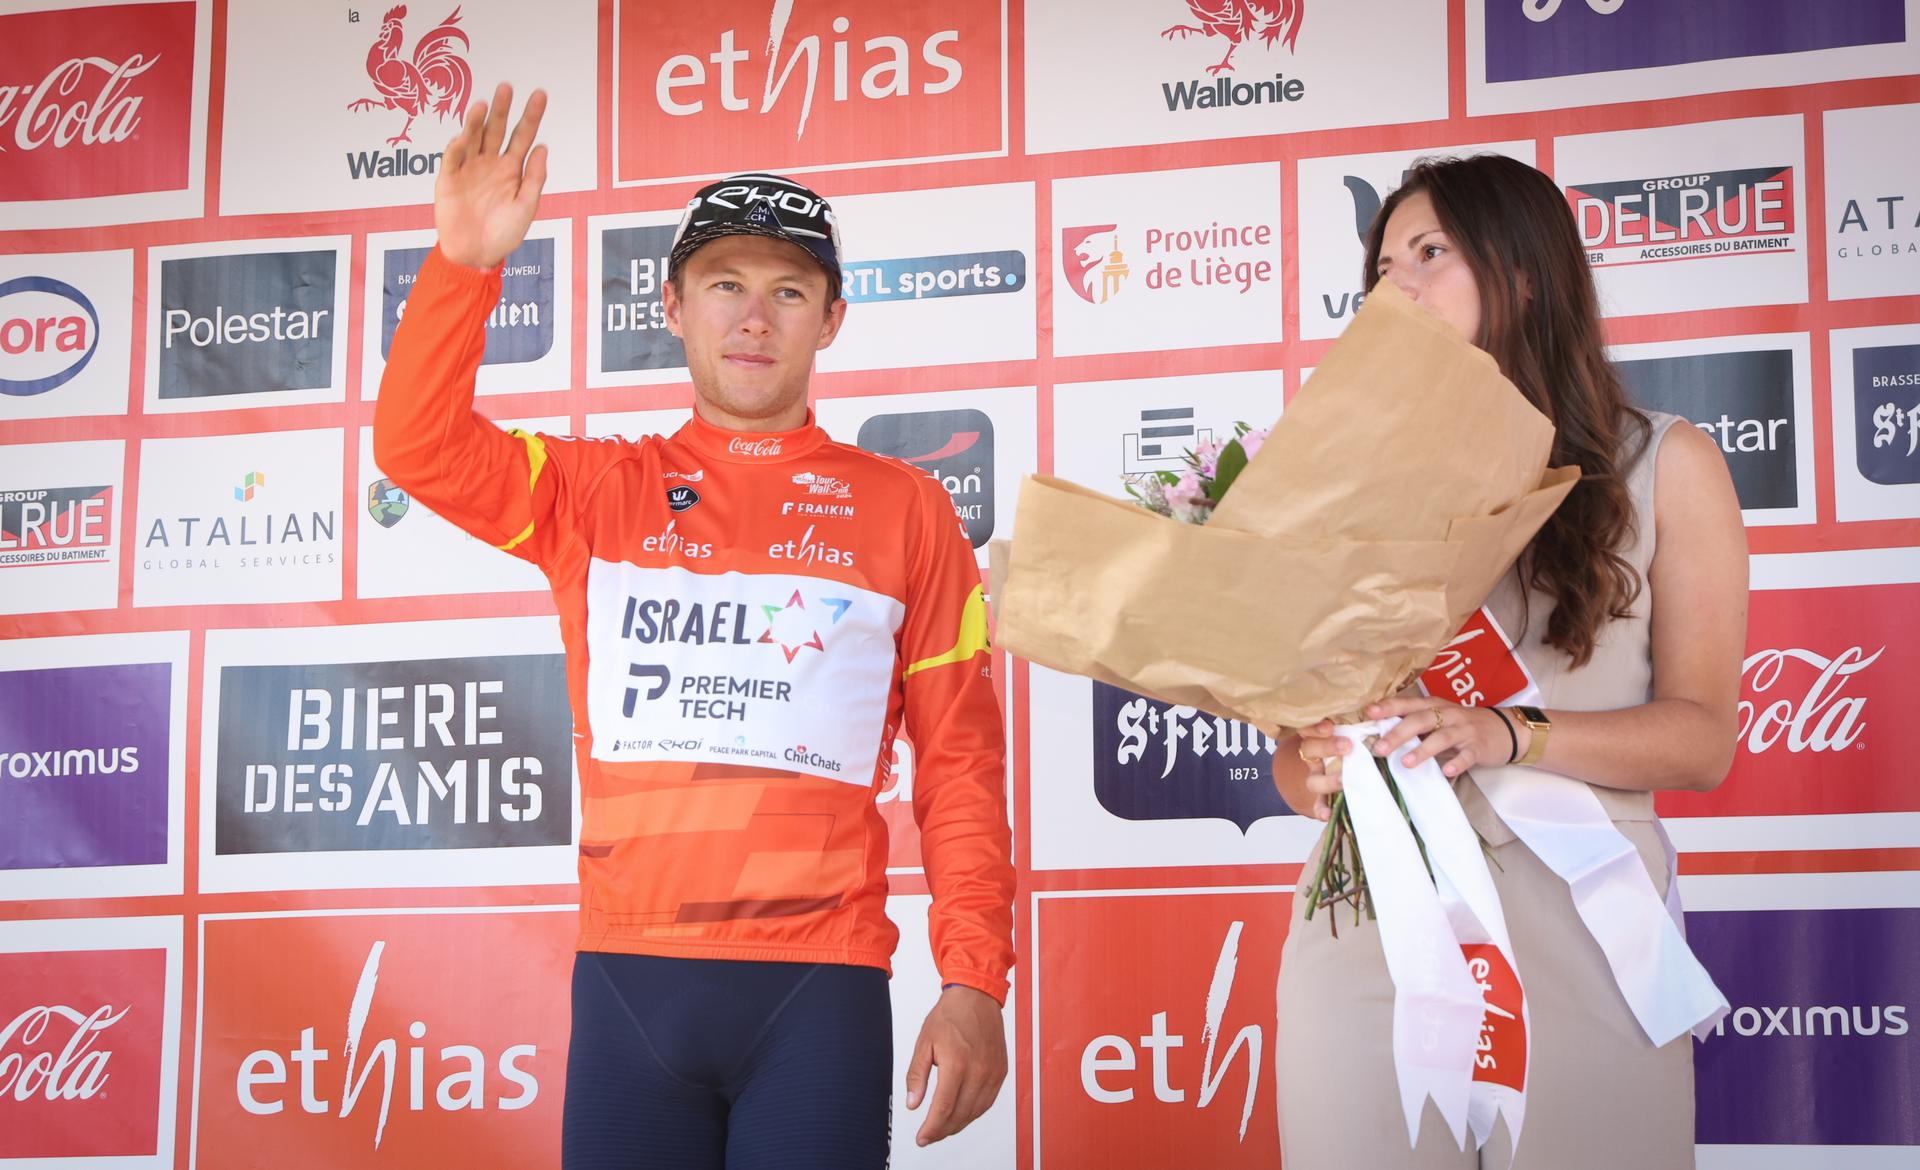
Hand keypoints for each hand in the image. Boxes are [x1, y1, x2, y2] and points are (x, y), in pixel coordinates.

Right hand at [435, 82, 547, 269]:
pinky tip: (463, 137)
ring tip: (482, 104)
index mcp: (512, 168)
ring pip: (472, 138)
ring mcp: (469, 169)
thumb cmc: (504, 234)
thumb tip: (542, 147)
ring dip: (476, 121)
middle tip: (506, 88)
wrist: (476, 256)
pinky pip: (452, 160)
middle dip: (502, 109)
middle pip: (496, 129)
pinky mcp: (448, 180)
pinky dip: (457, 148)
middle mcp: (490, 163)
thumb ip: (534, 178)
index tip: (540, 94)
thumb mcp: (526, 207)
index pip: (523, 136)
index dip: (531, 115)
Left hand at [904, 985, 1005, 1145]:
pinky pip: (988, 1101)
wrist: (976, 996)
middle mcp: (978, 1071)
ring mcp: (993, 1073)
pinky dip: (974, 1112)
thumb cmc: (950, 1015)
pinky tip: (962, 1113)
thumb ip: (917, 1075)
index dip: (932, 1128)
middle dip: (942, 1130)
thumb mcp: (924, 1042)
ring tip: (943, 1128)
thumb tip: (913, 1103)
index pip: (943, 1108)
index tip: (922, 1138)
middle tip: (929, 1136)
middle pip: (960, 1115)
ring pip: (975, 1112)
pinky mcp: (1001, 1071)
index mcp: (957, 1064)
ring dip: (958, 1124)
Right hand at [1279, 720, 1350, 820]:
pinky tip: (1327, 814)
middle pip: (1310, 749)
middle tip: (1347, 746)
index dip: (1315, 727)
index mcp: (1317, 735)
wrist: (1327, 770)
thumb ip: (1355, 722)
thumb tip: (1377, 710)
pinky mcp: (1320, 797)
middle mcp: (1312, 756)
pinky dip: (1321, 809)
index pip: (1309, 727)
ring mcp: (1315, 777)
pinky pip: (1317, 804)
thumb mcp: (1346, 728)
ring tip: (1343, 780)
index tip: (1329, 726)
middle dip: (1327, 747)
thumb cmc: (1345, 742)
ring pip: (1313, 780)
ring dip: (1327, 780)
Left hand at [1364, 697, 1507, 776]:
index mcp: (1434, 705)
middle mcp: (1448, 714)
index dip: (1389, 707)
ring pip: (1442, 737)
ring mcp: (1464, 730)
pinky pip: (1467, 755)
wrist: (1504, 728)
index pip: (1408, 704)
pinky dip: (1457, 763)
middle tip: (1379, 748)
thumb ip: (1415, 725)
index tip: (1369, 713)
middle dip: (1398, 733)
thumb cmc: (1461, 725)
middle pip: (1421, 720)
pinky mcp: (1478, 746)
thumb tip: (1380, 735)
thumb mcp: (1439, 719)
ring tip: (1406, 763)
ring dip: (1423, 749)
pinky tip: (1446, 771)